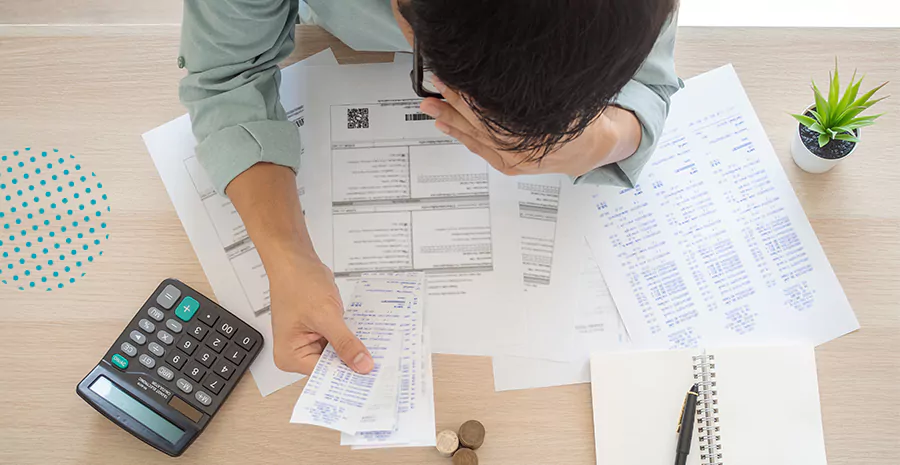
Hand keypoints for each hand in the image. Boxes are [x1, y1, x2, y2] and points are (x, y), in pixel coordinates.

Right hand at [268, 257, 373, 374]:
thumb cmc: (297, 283)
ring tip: (376, 350)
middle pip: (332, 367)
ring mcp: (309, 342)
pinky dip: (352, 338)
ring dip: (354, 349)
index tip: (371, 380)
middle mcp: (297, 353)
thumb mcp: (325, 315)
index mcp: (290, 356)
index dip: (347, 376)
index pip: (324, 376)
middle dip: (352, 363)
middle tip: (379, 366)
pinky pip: (340, 341)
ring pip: (338, 354)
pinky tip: (367, 336)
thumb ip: (345, 342)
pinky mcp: (320, 332)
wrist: (296, 260)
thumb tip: (362, 364)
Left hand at [419, 78, 640, 176]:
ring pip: (476, 137)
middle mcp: (523, 150)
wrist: (590, 149)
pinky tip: (446, 126)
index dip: (473, 97)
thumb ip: (534, 95)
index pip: (496, 113)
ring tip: (431, 106)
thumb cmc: (579, 120)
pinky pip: (480, 150)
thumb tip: (502, 78)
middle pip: (481, 123)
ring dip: (451, 120)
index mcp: (537, 132)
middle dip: (455, 104)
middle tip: (437, 87)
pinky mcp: (508, 166)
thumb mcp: (564, 101)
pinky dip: (462, 137)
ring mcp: (513, 161)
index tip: (457, 82)